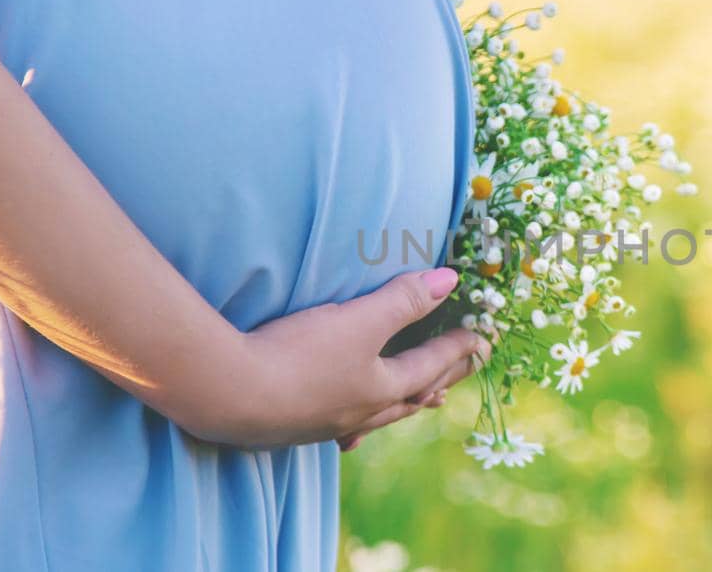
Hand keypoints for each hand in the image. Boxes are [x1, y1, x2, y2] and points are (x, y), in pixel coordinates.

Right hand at [189, 267, 487, 448]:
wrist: (228, 396)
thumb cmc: (298, 356)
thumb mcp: (356, 319)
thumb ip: (402, 299)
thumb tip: (449, 281)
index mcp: (382, 387)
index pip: (430, 364)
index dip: (457, 347)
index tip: (482, 339)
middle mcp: (361, 412)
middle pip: (411, 395)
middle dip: (440, 379)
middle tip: (462, 374)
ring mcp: (327, 423)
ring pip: (379, 415)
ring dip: (405, 404)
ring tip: (423, 401)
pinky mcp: (295, 427)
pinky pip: (342, 427)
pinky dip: (357, 424)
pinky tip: (348, 430)